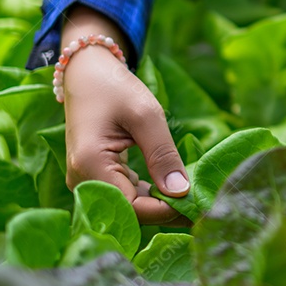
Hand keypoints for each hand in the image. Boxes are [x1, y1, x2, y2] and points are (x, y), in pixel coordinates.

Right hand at [61, 5, 190, 225]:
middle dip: (165, 210)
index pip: (130, 207)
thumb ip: (163, 154)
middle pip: (129, 211)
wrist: (87, 73)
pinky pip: (124, 195)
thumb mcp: (146, 115)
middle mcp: (82, 180)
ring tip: (194, 198)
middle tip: (203, 204)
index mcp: (90, 164)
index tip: (198, 202)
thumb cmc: (115, 88)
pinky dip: (149, 195)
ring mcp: (86, 180)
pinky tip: (173, 189)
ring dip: (159, 204)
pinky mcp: (96, 176)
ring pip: (128, 206)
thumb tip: (182, 192)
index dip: (165, 210)